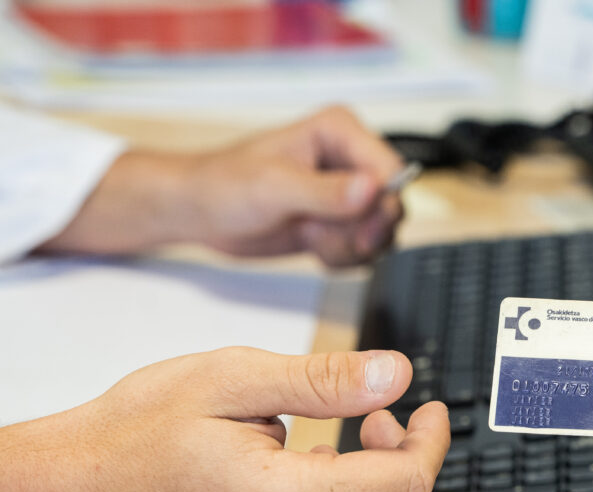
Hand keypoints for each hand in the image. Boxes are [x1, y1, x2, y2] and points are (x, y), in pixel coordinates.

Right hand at [0, 347, 447, 491]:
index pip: (404, 483)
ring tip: (336, 455)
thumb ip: (324, 380)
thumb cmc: (135, 435)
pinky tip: (309, 490)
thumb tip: (395, 374)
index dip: (429, 440)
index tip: (423, 412)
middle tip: (373, 423)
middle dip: (406, 467)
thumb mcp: (231, 379)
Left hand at [44, 106, 404, 266]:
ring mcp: (347, 194)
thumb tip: (371, 189)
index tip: (359, 226)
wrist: (198, 211)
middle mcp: (349, 160)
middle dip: (361, 230)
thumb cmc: (222, 184)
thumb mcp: (275, 187)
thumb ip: (327, 191)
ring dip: (348, 247)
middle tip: (324, 233)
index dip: (381, 203)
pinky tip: (311, 244)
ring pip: (381, 233)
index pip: (390, 169)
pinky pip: (365, 250)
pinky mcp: (340, 221)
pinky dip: (341, 257)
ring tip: (311, 236)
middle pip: (391, 205)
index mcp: (340, 132)